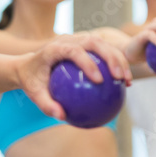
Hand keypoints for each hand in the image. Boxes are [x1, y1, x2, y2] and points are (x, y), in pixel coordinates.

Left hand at [14, 35, 129, 120]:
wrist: (29, 66)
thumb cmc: (32, 81)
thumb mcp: (34, 94)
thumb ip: (47, 105)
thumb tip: (61, 117)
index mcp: (54, 48)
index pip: (73, 50)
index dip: (88, 62)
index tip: (99, 80)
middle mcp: (68, 39)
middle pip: (94, 42)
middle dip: (111, 57)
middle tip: (120, 77)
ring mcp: (77, 39)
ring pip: (103, 44)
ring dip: (118, 60)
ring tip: (126, 81)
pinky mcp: (84, 44)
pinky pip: (103, 52)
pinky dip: (115, 64)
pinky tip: (124, 84)